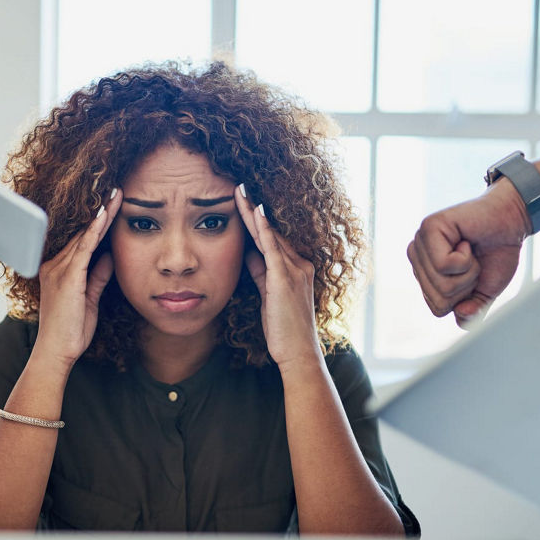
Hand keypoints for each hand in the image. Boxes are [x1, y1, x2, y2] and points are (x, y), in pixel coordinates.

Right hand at [33, 189, 121, 366]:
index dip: (98, 222)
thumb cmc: (71, 331)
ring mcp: (58, 270)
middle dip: (102, 211)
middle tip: (118, 190)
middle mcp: (54, 265)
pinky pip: (83, 248)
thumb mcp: (89, 300)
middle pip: (82, 233)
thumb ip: (97, 277)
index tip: (113, 205)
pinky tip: (105, 216)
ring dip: (102, 215)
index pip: (82, 240)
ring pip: (83, 236)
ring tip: (117, 196)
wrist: (56, 352)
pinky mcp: (67, 277)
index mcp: (59, 270)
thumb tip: (109, 257)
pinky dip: (95, 231)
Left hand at [234, 185, 320, 369]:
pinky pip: (272, 248)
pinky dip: (264, 229)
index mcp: (297, 268)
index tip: (243, 202)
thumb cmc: (284, 329)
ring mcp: (295, 270)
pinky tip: (256, 212)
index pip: (272, 239)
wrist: (298, 353)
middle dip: (253, 209)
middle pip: (271, 231)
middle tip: (239, 186)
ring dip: (254, 212)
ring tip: (240, 192)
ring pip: (270, 235)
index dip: (257, 220)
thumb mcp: (269, 295)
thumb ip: (262, 273)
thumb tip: (249, 255)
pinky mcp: (285, 279)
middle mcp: (300, 264)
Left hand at [407, 180, 530, 326]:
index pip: (437, 309)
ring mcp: (420, 242)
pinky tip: (466, 241)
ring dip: (468, 271)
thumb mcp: (485, 291)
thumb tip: (461, 315)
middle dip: (466, 285)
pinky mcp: (429, 228)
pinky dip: (465, 258)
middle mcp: (417, 258)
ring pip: (442, 284)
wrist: (512, 222)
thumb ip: (472, 311)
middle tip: (473, 261)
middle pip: (439, 299)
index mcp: (424, 274)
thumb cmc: (496, 253)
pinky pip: (444, 265)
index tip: (472, 275)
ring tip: (470, 250)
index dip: (464, 298)